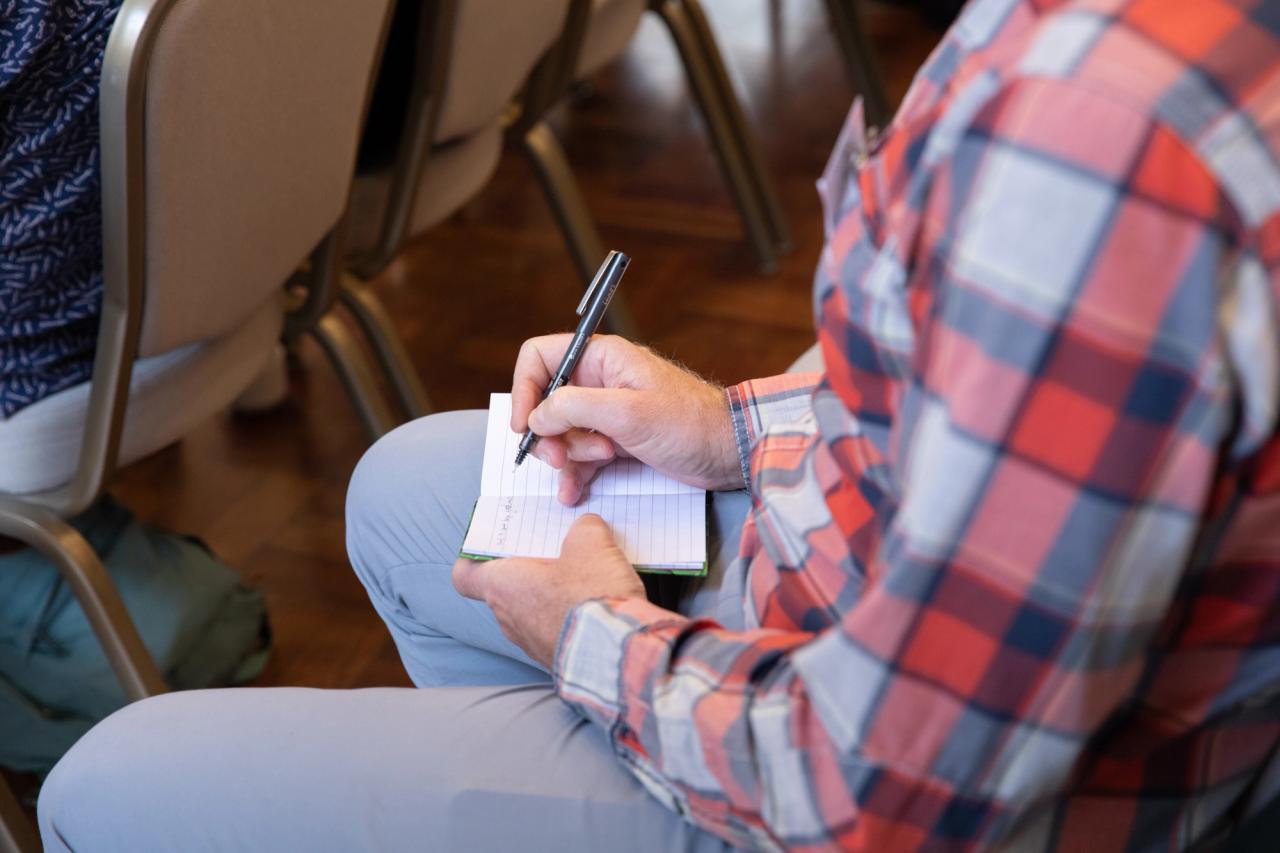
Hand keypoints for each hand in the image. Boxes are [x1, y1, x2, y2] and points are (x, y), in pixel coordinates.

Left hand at [451, 514, 645, 667]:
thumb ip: (582, 529)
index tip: (493, 546)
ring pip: (533, 611)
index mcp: (503, 586)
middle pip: (506, 589)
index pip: (465, 575)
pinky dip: (571, 618)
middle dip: (530, 570)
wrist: (616, 657)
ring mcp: (531, 644)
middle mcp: (508, 618)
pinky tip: (599, 605)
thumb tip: (585, 529)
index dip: (475, 558)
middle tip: (557, 551)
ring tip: (587, 578)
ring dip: (552, 595)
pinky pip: (557, 630)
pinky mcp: (558, 659)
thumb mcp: (590, 544)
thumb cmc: (589, 597)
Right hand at [512, 334, 741, 503]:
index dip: (524, 389)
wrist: (729, 453)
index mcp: (601, 358)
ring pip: (562, 433)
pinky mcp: (617, 441)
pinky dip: (575, 474)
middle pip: (546, 402)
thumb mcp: (628, 412)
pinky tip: (573, 493)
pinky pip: (581, 456)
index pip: (540, 358)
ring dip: (569, 455)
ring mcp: (607, 413)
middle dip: (550, 433)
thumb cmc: (689, 423)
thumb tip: (536, 417)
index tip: (525, 426)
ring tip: (600, 461)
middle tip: (562, 457)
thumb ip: (576, 408)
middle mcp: (599, 381)